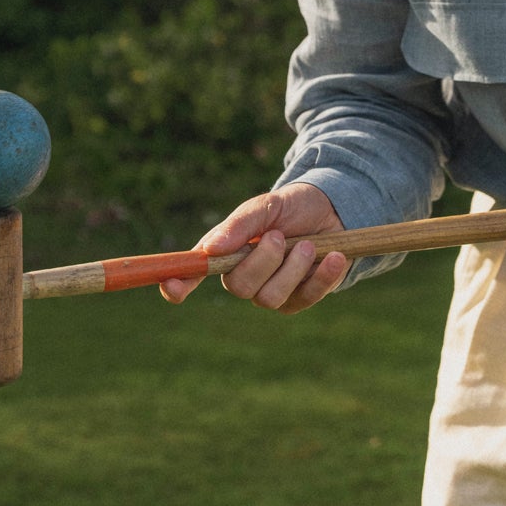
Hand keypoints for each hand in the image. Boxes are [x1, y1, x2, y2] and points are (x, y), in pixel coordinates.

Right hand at [159, 182, 348, 312]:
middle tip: (279, 236)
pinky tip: (333, 256)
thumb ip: (240, 225)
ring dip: (294, 266)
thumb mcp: (266, 205)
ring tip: (308, 243)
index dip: (179, 284)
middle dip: (263, 261)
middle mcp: (244, 276)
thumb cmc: (291, 207)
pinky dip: (321, 275)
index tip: (171, 288)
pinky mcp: (300, 299)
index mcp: (226, 252)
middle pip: (240, 288)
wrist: (332, 210)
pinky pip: (305, 299)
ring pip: (271, 297)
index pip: (194, 274)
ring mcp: (272, 291)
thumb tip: (210, 249)